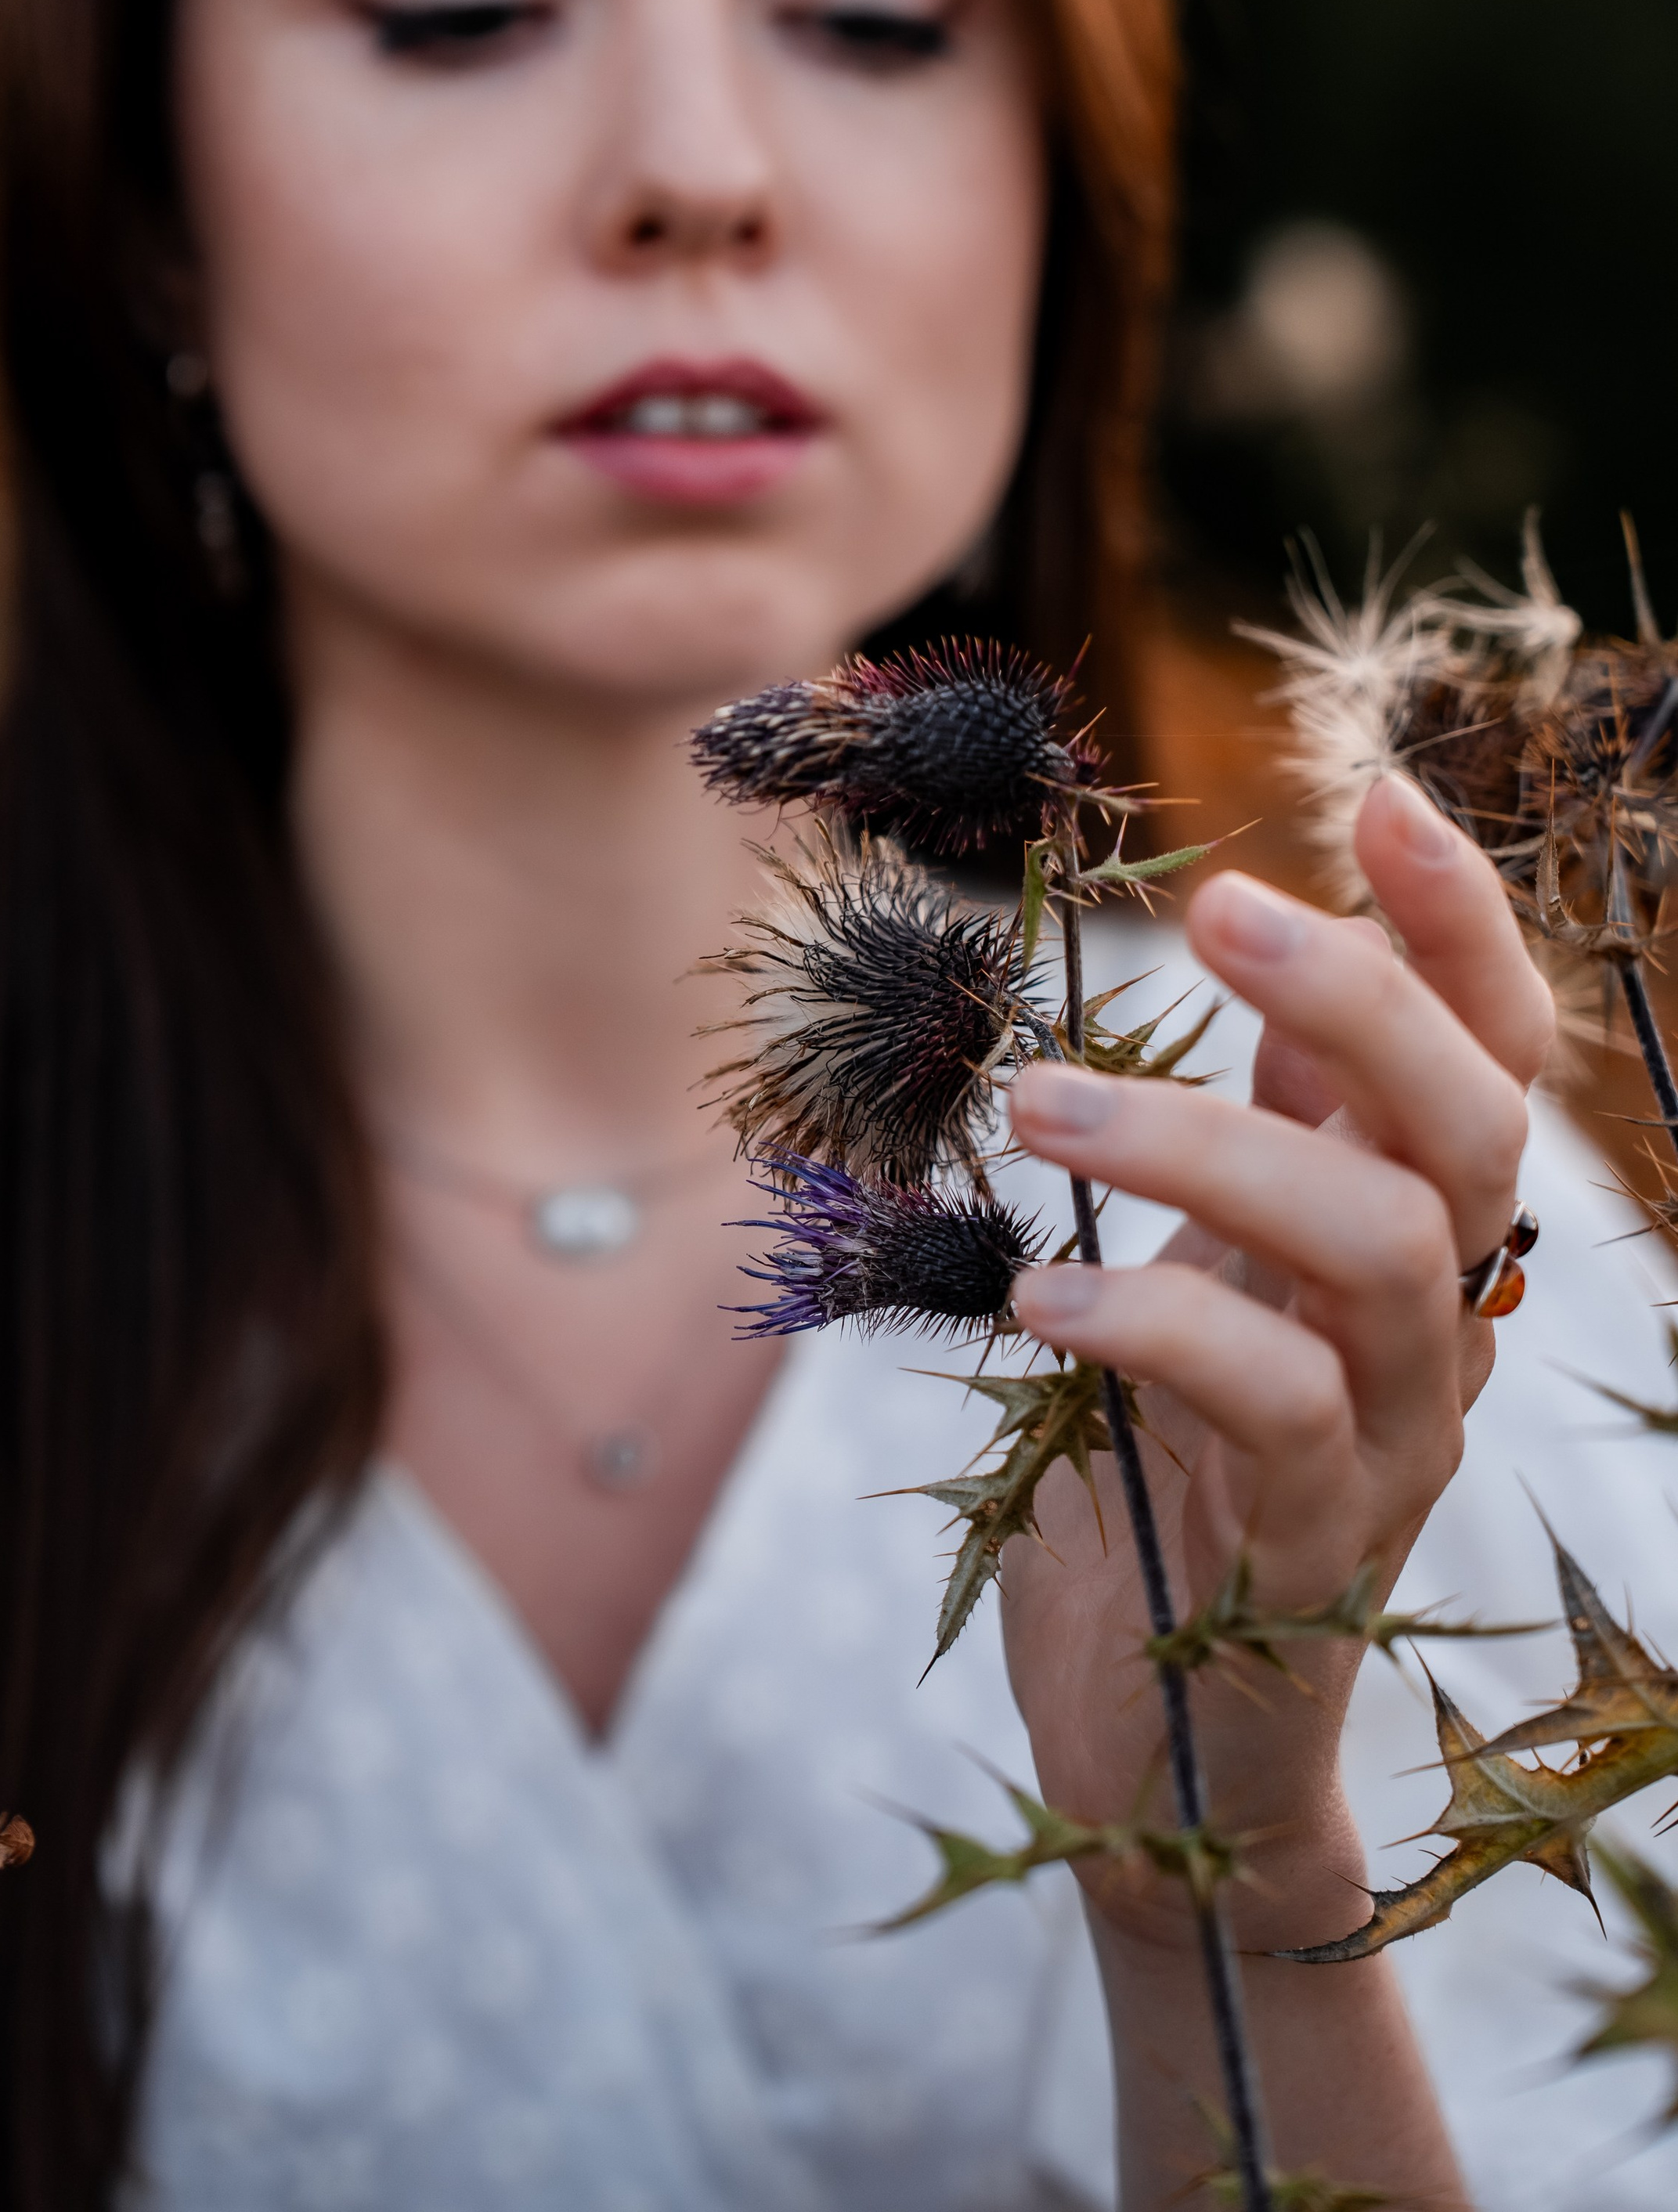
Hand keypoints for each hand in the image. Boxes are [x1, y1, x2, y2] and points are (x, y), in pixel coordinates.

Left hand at [997, 772, 1553, 1951]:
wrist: (1165, 1739)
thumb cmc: (1166, 1470)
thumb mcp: (1208, 1267)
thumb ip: (1260, 1132)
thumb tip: (1272, 951)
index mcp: (1410, 1232)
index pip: (1491, 1056)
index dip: (1460, 926)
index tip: (1377, 793)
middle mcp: (1435, 1327)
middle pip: (1475, 1129)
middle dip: (1360, 999)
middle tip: (1217, 912)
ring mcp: (1396, 1442)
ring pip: (1379, 1248)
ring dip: (1211, 1147)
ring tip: (1041, 1101)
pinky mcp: (1318, 1550)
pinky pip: (1274, 1405)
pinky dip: (1157, 1322)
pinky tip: (1042, 1292)